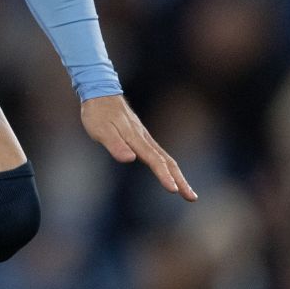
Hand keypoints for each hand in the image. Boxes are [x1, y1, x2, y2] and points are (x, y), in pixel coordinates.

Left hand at [80, 94, 197, 201]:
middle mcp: (144, 138)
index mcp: (135, 139)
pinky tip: (169, 173)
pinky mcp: (141, 136)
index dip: (164, 176)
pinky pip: (159, 154)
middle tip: (192, 197)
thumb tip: (131, 159)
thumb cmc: (97, 112)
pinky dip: (168, 166)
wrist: (99, 90)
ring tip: (186, 191)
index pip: (154, 160)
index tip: (174, 190)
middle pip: (167, 162)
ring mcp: (144, 137)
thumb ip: (115, 145)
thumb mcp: (99, 130)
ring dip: (177, 175)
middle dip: (180, 180)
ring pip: (165, 158)